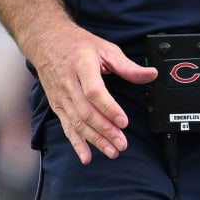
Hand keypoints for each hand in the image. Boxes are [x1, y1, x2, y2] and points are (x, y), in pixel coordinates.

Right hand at [27, 17, 157, 164]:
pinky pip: (66, 127)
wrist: (48, 42)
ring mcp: (61, 97)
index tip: (123, 121)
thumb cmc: (79, 45)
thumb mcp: (106, 49)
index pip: (94, 92)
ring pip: (77, 123)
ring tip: (111, 151)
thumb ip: (128, 66)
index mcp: (82, 66)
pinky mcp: (57, 105)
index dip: (109, 109)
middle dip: (105, 131)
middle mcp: (69, 84)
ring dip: (94, 140)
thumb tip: (151, 74)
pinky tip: (86, 156)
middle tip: (121, 144)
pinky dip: (76, 143)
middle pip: (86, 112)